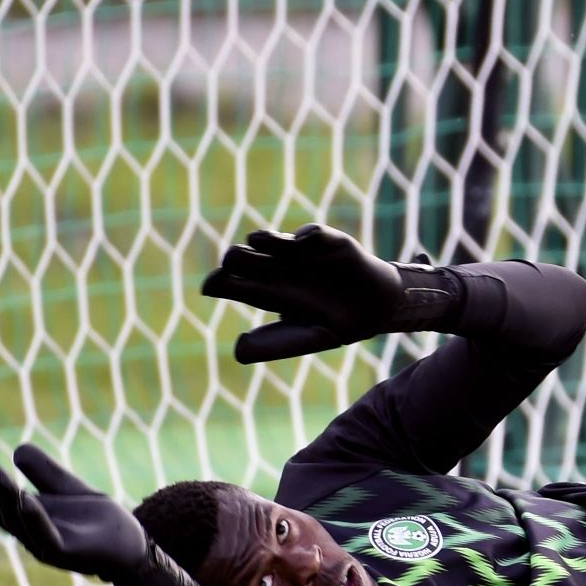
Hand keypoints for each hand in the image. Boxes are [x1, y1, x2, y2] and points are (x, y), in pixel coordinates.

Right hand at [0, 444, 144, 579]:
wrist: (131, 544)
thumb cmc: (99, 520)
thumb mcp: (68, 489)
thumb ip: (46, 473)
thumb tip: (17, 450)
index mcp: (30, 519)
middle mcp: (32, 535)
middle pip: (2, 511)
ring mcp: (47, 546)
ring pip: (19, 523)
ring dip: (6, 498)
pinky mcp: (66, 554)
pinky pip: (45, 537)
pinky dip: (33, 518)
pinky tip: (25, 498)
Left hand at [201, 224, 403, 362]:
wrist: (376, 309)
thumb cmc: (334, 324)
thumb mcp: (304, 338)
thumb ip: (274, 344)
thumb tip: (238, 350)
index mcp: (267, 292)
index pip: (234, 283)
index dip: (220, 283)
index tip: (209, 286)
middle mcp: (278, 268)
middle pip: (247, 258)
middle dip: (238, 258)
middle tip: (232, 261)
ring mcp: (302, 252)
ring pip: (274, 241)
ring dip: (265, 239)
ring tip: (256, 240)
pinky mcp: (329, 242)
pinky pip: (316, 234)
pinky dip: (308, 237)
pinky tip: (302, 242)